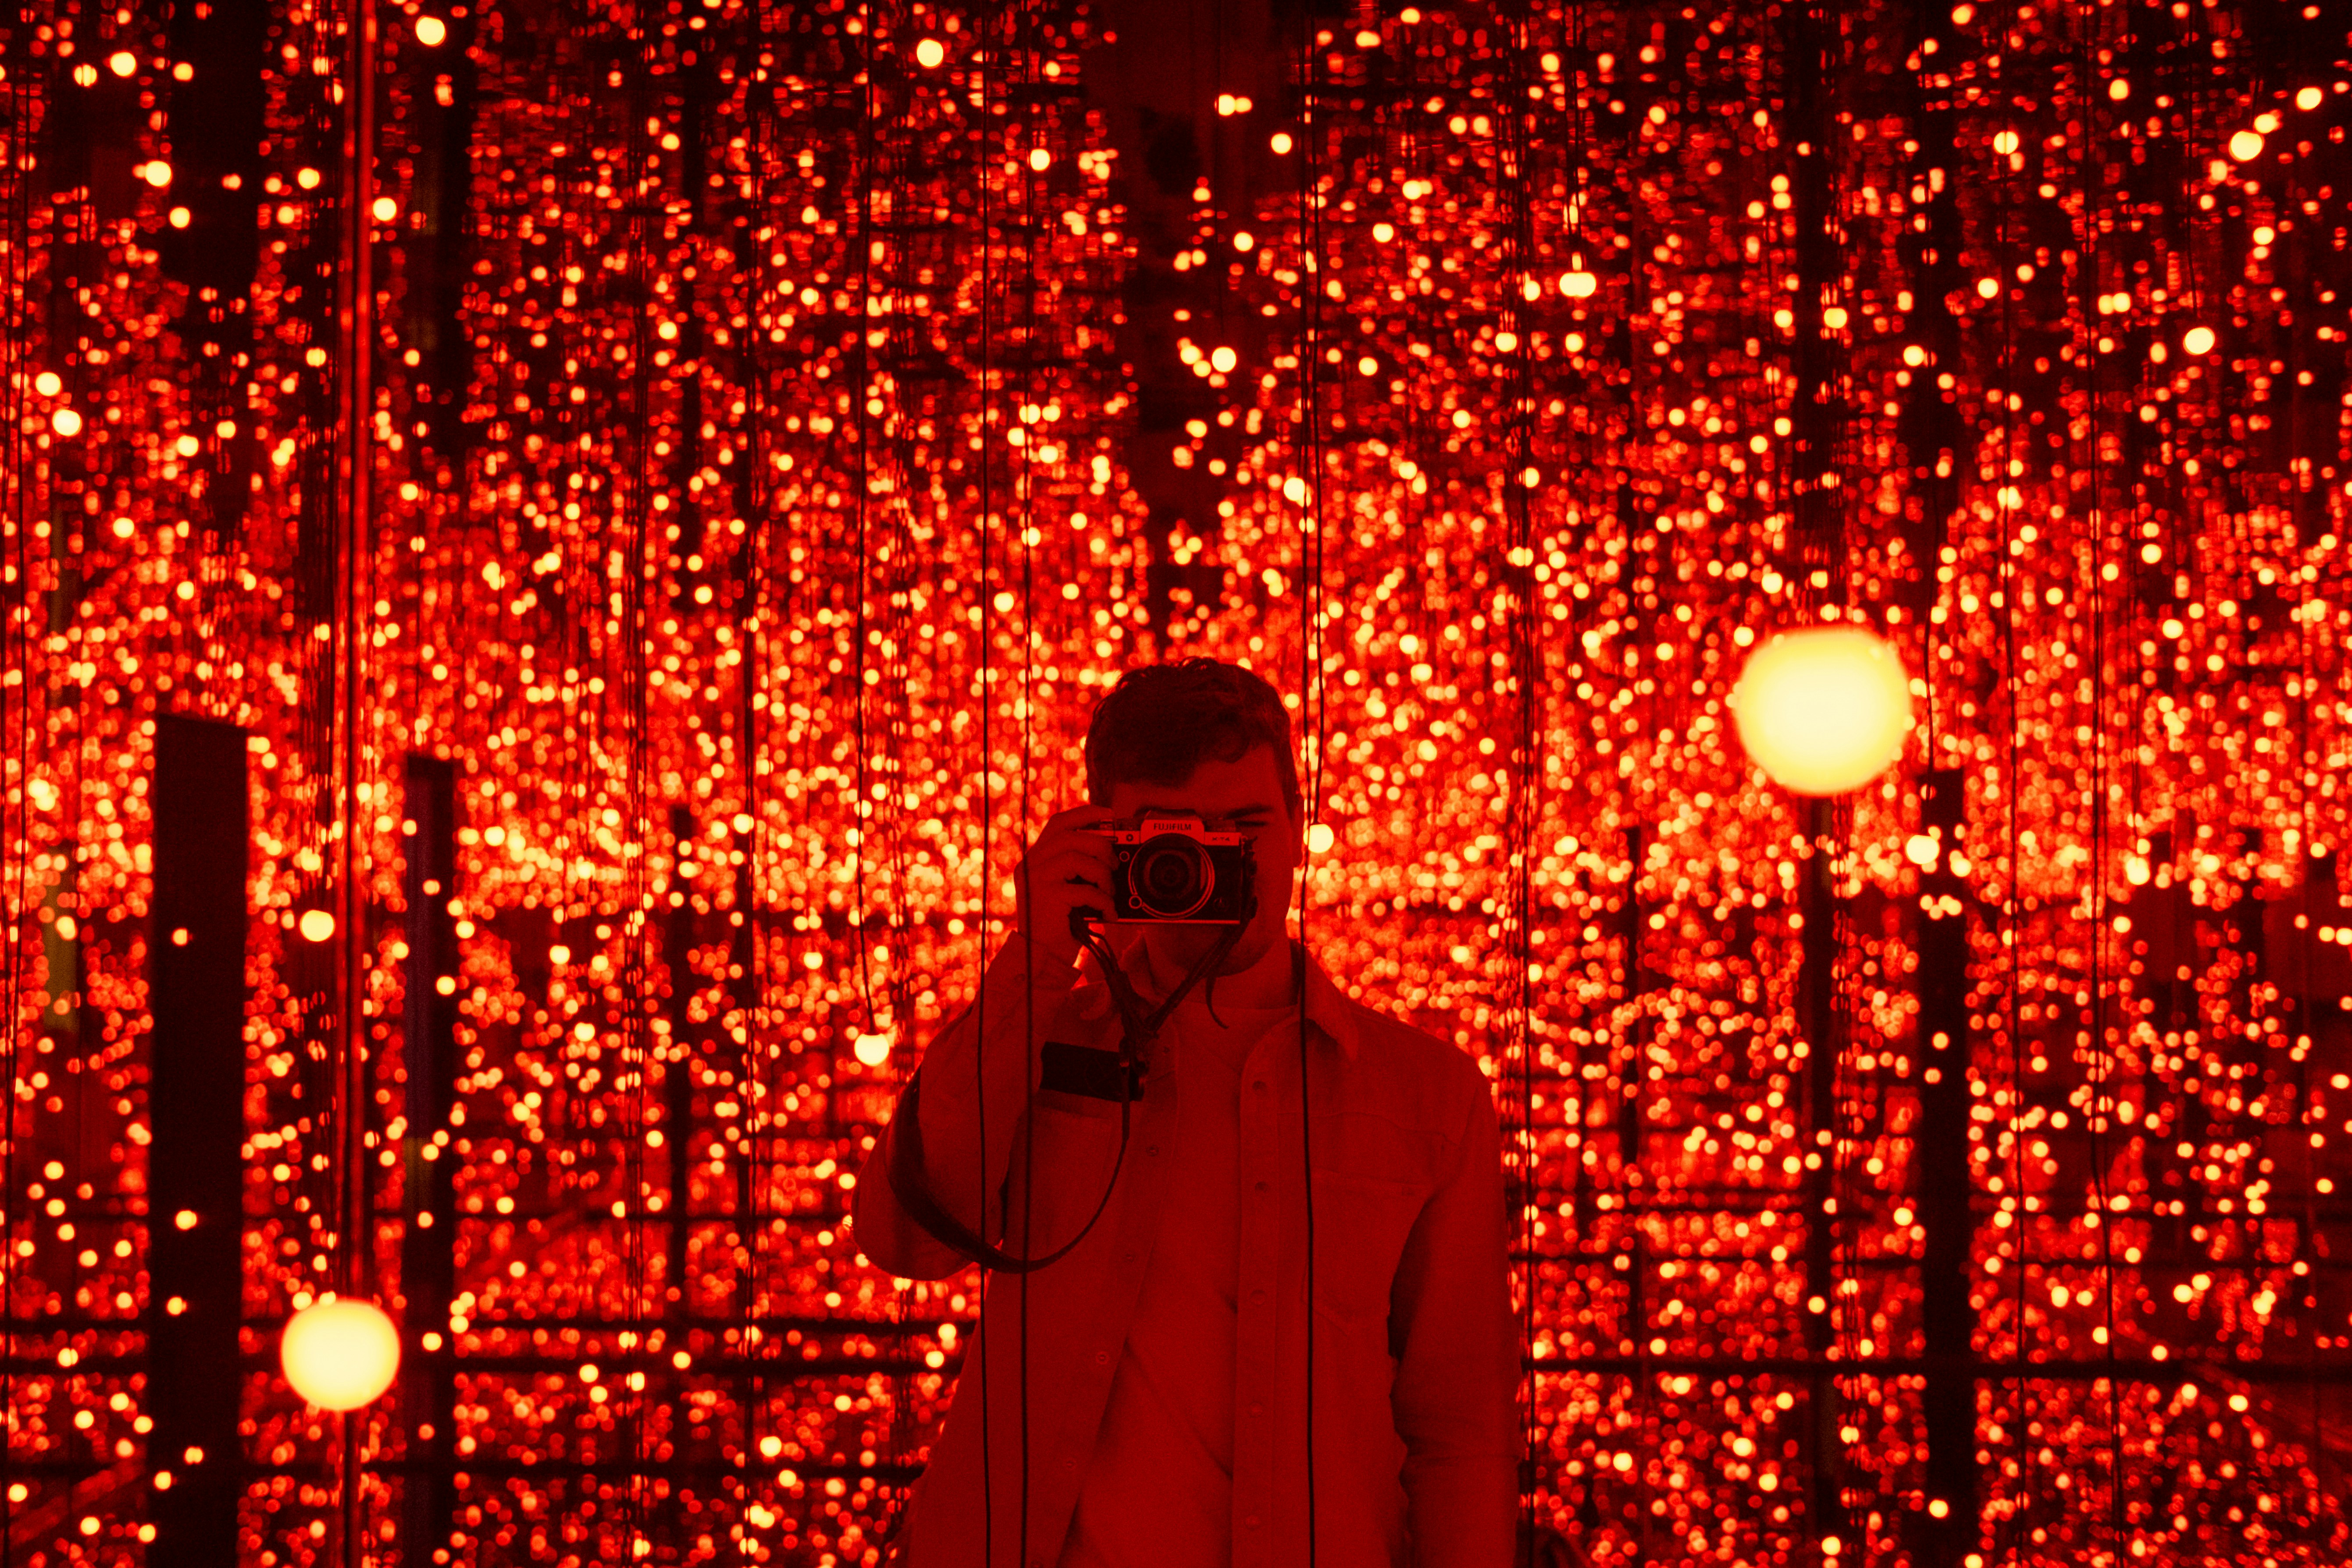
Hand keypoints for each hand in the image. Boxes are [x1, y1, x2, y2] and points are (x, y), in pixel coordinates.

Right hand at [1013, 805, 1116, 968]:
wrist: (1041, 957)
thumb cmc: (1060, 923)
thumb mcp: (1069, 889)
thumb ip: (1079, 868)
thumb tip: (1112, 852)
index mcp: (1035, 859)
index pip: (1059, 823)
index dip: (1085, 813)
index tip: (1108, 814)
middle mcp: (1031, 864)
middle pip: (1071, 836)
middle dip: (1100, 846)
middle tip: (1114, 864)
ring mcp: (1036, 880)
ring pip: (1077, 858)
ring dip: (1102, 875)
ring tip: (1109, 893)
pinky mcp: (1046, 898)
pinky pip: (1084, 889)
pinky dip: (1103, 901)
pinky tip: (1108, 914)